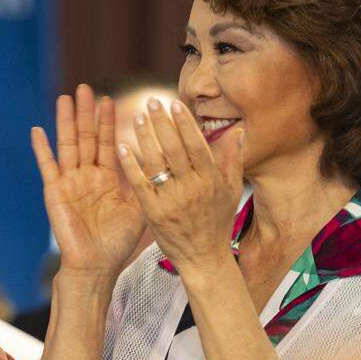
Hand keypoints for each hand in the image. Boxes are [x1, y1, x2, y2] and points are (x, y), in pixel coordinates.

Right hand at [31, 84, 145, 277]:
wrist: (97, 265)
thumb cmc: (117, 242)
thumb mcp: (139, 208)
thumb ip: (144, 182)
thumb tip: (161, 160)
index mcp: (106, 179)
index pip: (107, 143)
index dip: (108, 122)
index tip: (109, 100)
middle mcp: (86, 176)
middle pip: (86, 137)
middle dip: (86, 113)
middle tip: (85, 88)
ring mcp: (69, 182)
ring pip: (67, 144)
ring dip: (66, 121)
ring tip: (65, 98)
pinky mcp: (54, 192)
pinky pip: (47, 166)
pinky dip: (41, 148)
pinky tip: (37, 130)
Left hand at [117, 97, 243, 273]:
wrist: (203, 257)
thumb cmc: (217, 221)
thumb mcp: (231, 191)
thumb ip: (232, 160)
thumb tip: (238, 131)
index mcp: (211, 181)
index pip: (196, 146)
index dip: (185, 124)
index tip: (175, 104)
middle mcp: (192, 189)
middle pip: (175, 150)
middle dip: (163, 124)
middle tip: (151, 102)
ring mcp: (171, 201)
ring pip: (156, 164)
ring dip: (146, 138)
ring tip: (138, 117)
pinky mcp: (153, 213)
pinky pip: (140, 185)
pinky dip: (131, 166)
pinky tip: (122, 148)